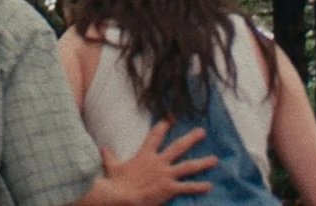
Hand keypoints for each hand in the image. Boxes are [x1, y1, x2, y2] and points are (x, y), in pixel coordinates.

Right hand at [101, 119, 216, 204]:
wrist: (123, 196)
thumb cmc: (117, 182)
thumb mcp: (112, 166)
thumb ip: (109, 156)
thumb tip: (102, 148)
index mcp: (145, 155)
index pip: (155, 135)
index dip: (164, 126)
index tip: (171, 118)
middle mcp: (159, 162)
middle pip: (178, 147)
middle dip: (191, 139)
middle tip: (202, 132)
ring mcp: (166, 175)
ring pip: (188, 166)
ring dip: (202, 162)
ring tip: (214, 159)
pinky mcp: (169, 189)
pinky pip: (187, 187)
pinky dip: (199, 186)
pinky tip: (209, 185)